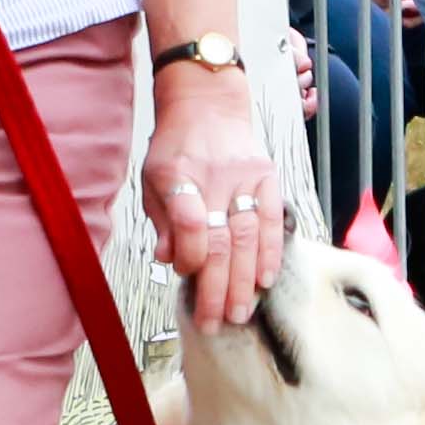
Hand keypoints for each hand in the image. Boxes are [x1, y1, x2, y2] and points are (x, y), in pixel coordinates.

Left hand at [144, 66, 282, 329]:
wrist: (208, 103)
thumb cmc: (175, 147)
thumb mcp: (152, 178)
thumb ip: (162, 220)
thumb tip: (169, 260)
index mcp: (176, 173)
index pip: (189, 223)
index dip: (189, 257)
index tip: (186, 276)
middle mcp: (213, 175)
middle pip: (220, 239)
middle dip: (217, 287)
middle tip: (215, 321)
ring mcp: (245, 176)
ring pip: (248, 236)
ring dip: (244, 280)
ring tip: (240, 312)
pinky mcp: (268, 176)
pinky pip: (272, 220)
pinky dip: (270, 253)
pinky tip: (266, 280)